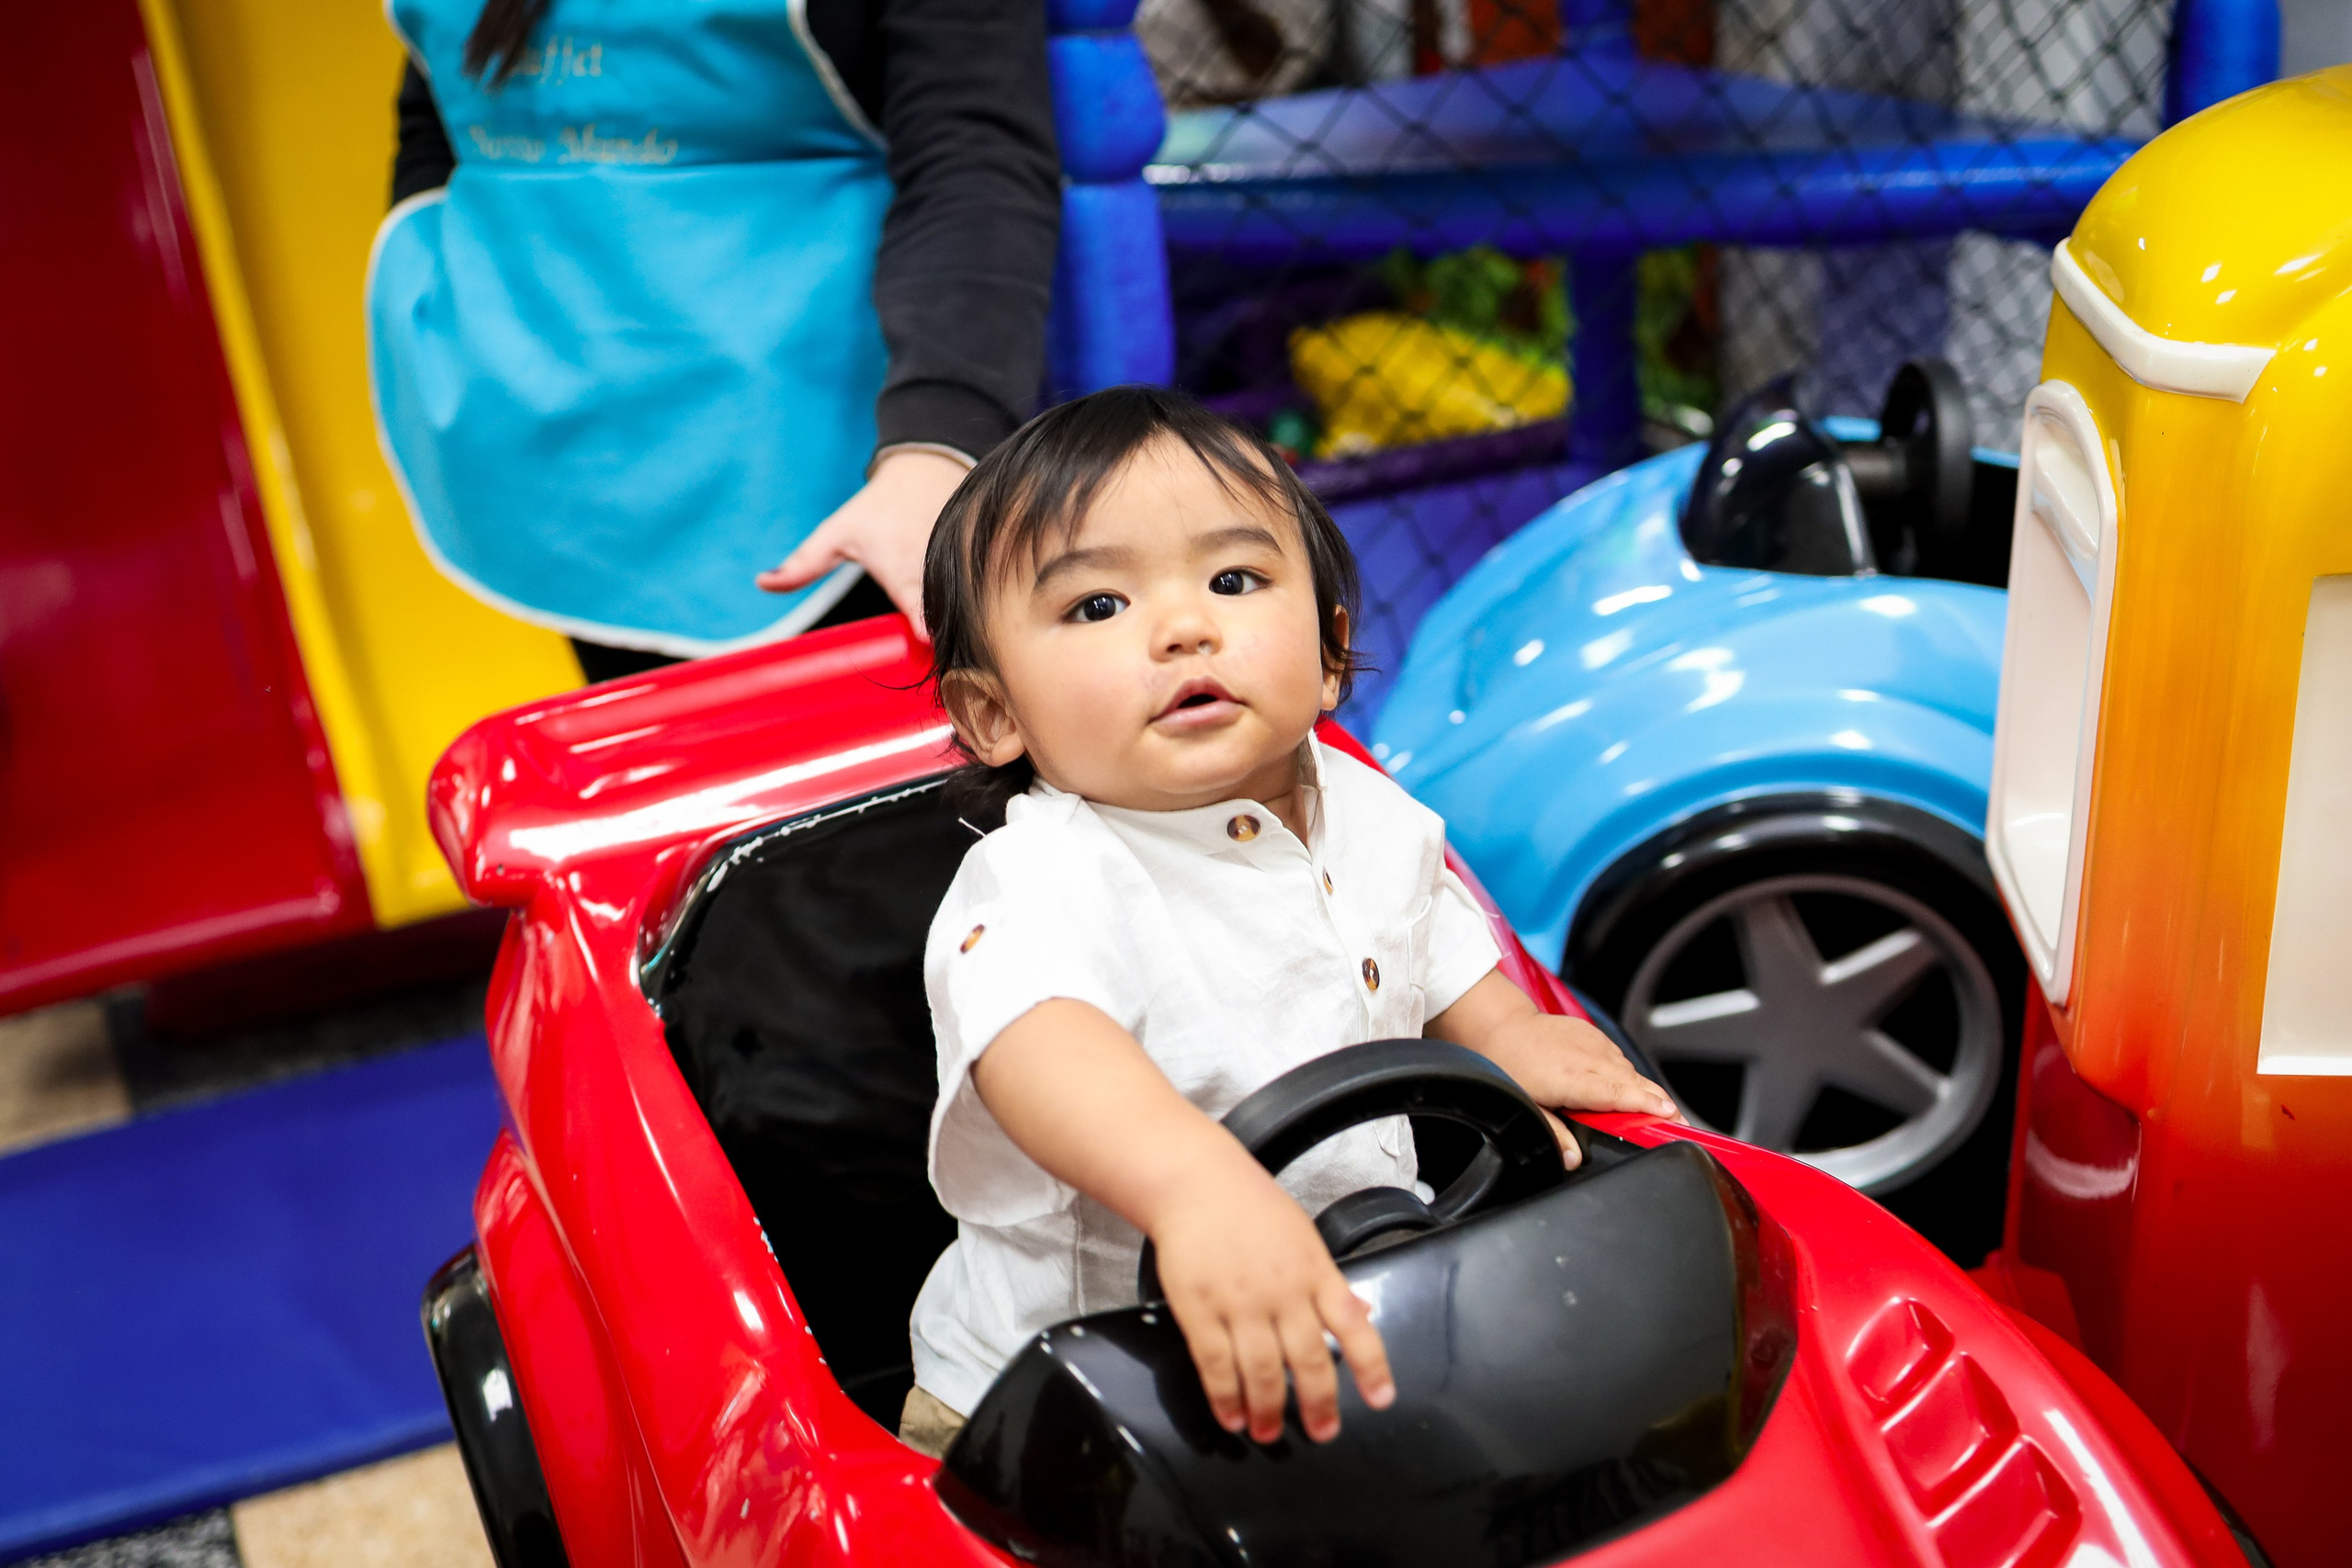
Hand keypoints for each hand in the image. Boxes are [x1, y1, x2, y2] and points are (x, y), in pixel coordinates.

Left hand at [754, 448, 969, 635]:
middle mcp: (935, 562)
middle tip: (948, 666)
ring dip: (969, 622)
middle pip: (945, 607)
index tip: (927, 635)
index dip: (922, 616)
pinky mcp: (987, 559)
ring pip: (973, 599)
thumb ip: (803, 564)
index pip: (913, 595)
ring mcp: (967, 561)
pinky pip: (990, 589)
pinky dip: (990, 605)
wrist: (927, 469)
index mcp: (898, 561)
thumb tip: (762, 584)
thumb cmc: (878, 508)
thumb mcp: (836, 533)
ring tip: (971, 655)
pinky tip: (990, 629)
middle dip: (947, 631)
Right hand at [1147, 1163, 1394, 1444]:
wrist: (1196, 1183)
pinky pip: (1215, 1365)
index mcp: (1314, 1271)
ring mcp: (1241, 1303)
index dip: (1371, 1366)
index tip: (1381, 1399)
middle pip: (1308, 1360)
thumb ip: (1330, 1281)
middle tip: (1322, 1432)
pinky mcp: (1200, 1310)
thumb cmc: (1251, 1207)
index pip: (1353, 1325)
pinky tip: (1231, 1415)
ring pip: (1261, 1371)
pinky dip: (1225, 1397)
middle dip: (1318, 1405)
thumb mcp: (1304, 1237)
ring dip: (1268, 1410)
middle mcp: (1283, 1291)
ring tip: (1267, 1432)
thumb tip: (1362, 1312)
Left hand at [1428, 970, 1681, 1170]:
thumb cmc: (1507, 1063)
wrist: (1499, 1023)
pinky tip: (1624, 1084)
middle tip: (1678, 1122)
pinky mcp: (1591, 1033)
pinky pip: (1616, 1057)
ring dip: (1642, 1088)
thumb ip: (1553, 1132)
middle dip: (1659, 1101)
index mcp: (1573, 1078)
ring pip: (1628, 1069)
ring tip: (1656, 1109)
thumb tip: (1572, 1158)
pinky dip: (1625, 1072)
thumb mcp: (1525, 1104)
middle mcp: (1588, 1057)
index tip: (1670, 1115)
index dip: (1647, 1105)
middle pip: (1634, 1082)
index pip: (1620, 1093)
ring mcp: (1592, 1042)